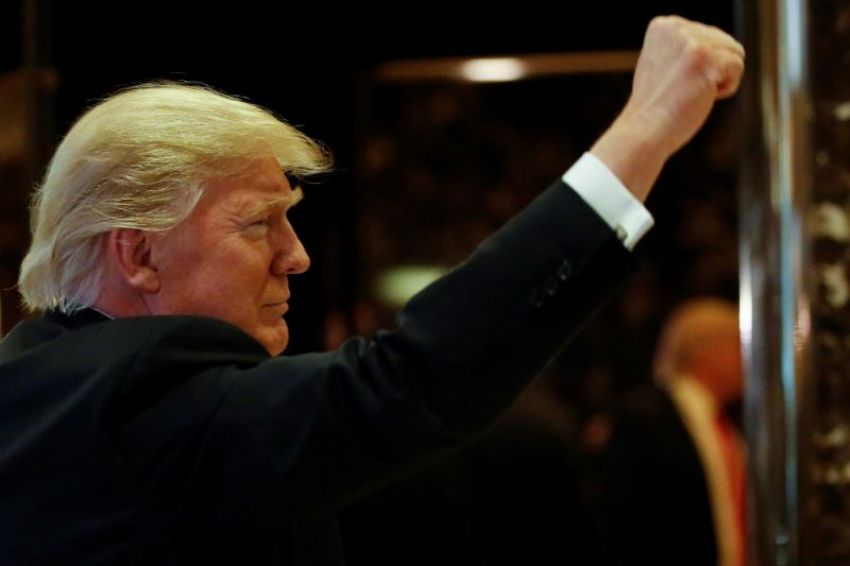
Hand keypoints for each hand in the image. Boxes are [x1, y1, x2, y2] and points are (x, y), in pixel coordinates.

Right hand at [591, 16, 744, 200]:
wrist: (643, 132)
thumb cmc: (656, 108)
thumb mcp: (664, 65)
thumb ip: (685, 49)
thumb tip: (715, 50)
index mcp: (663, 25)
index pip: (710, 36)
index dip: (700, 65)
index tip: (673, 81)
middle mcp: (675, 27)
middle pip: (726, 42)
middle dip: (711, 71)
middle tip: (681, 90)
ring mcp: (689, 41)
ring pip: (735, 53)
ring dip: (718, 79)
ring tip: (690, 92)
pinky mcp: (704, 57)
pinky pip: (737, 68)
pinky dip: (725, 89)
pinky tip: (699, 96)